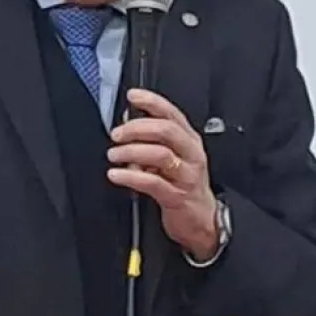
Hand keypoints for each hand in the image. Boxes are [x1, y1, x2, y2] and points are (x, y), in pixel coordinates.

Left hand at [107, 88, 218, 260]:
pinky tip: (116, 174)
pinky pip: (153, 182)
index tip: (133, 96)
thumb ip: (153, 139)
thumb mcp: (172, 156)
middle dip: (136, 128)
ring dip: (131, 151)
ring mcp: (186, 175)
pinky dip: (131, 176)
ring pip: (160, 154)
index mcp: (188, 140)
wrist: (202, 220)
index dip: (152, 102)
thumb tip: (127, 122)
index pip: (171, 113)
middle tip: (116, 134)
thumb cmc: (182, 183)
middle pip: (166, 130)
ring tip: (113, 155)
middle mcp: (191, 154)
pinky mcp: (177, 196)